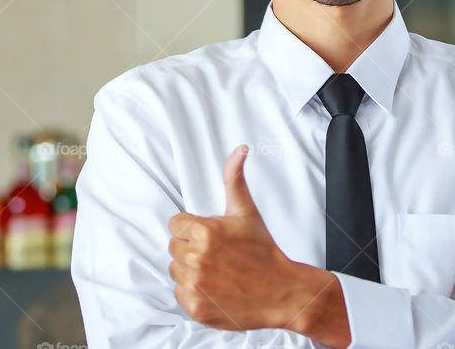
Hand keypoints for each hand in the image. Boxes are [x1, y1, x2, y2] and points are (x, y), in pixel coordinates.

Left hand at [167, 144, 299, 329]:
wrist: (280, 291)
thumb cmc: (263, 251)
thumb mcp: (247, 211)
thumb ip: (234, 178)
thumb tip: (240, 149)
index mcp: (204, 232)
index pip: (176, 223)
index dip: (193, 228)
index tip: (212, 236)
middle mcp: (196, 258)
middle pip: (174, 246)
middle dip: (192, 247)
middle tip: (218, 254)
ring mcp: (195, 284)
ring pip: (176, 269)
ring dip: (191, 269)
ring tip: (218, 271)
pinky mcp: (195, 306)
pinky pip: (180, 292)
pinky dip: (195, 291)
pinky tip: (216, 288)